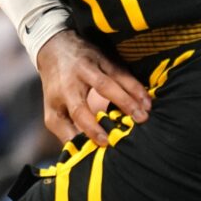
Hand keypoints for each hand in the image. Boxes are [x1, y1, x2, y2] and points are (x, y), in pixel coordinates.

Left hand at [35, 32, 150, 146]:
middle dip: (123, 103)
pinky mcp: (106, 59)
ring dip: (134, 93)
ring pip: (116, 77)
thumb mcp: (52, 109)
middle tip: (139, 122)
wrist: (54, 48)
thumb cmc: (56, 86)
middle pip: (103, 86)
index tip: (106, 141)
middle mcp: (79, 75)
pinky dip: (136, 85)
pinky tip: (147, 98)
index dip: (92, 126)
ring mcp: (94, 64)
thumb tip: (78, 152)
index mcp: (64, 91)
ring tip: (147, 111)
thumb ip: (64, 130)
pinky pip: (124, 72)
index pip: (79, 109)